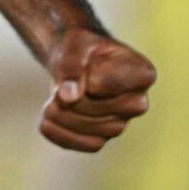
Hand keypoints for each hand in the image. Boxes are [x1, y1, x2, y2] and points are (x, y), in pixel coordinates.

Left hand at [41, 27, 156, 150]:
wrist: (72, 60)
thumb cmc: (79, 47)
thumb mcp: (73, 44)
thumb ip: (71, 66)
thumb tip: (68, 98)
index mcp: (142, 73)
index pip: (107, 83)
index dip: (85, 74)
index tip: (85, 62)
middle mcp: (138, 102)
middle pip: (98, 110)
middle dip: (71, 98)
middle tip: (57, 85)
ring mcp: (121, 122)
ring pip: (92, 130)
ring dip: (62, 115)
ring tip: (51, 98)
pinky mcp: (103, 137)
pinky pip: (83, 145)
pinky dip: (60, 134)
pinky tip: (46, 120)